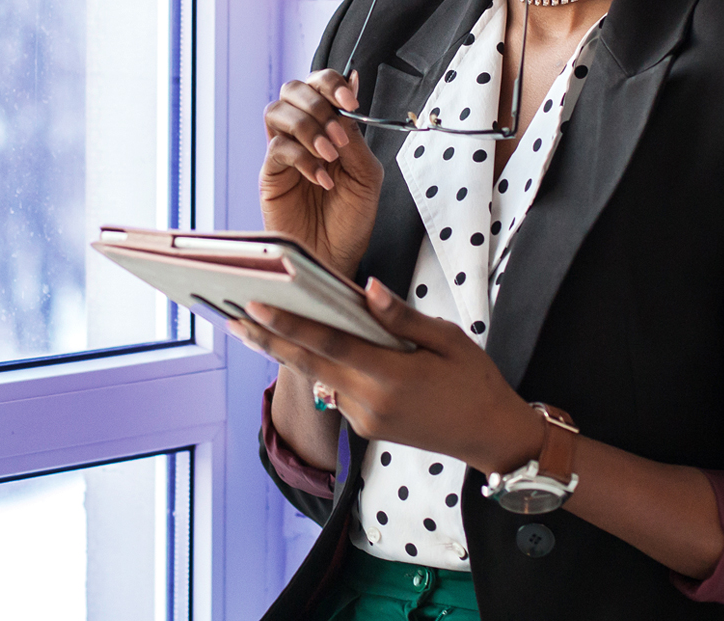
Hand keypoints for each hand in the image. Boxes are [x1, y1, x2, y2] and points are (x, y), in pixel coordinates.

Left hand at [229, 279, 545, 475]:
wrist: (491, 436)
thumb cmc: (475, 381)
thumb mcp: (447, 339)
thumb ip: (402, 316)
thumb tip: (366, 288)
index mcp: (391, 375)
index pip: (330, 345)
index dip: (289, 326)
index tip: (255, 307)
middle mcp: (370, 402)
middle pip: (309, 365)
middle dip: (268, 341)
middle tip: (233, 318)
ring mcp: (365, 420)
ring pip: (321, 378)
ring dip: (293, 353)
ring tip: (259, 325)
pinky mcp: (366, 429)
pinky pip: (337, 391)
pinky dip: (323, 367)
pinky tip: (311, 346)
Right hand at [260, 70, 382, 278]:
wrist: (337, 258)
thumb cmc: (351, 220)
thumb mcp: (366, 174)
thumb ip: (356, 134)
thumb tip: (353, 84)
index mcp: (329, 128)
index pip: (320, 85)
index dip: (332, 84)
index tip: (350, 100)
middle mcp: (303, 135)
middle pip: (292, 90)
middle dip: (317, 103)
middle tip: (338, 132)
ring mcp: (284, 154)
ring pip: (277, 111)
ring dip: (307, 127)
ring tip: (329, 155)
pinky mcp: (271, 175)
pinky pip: (278, 150)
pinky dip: (303, 159)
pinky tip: (322, 179)